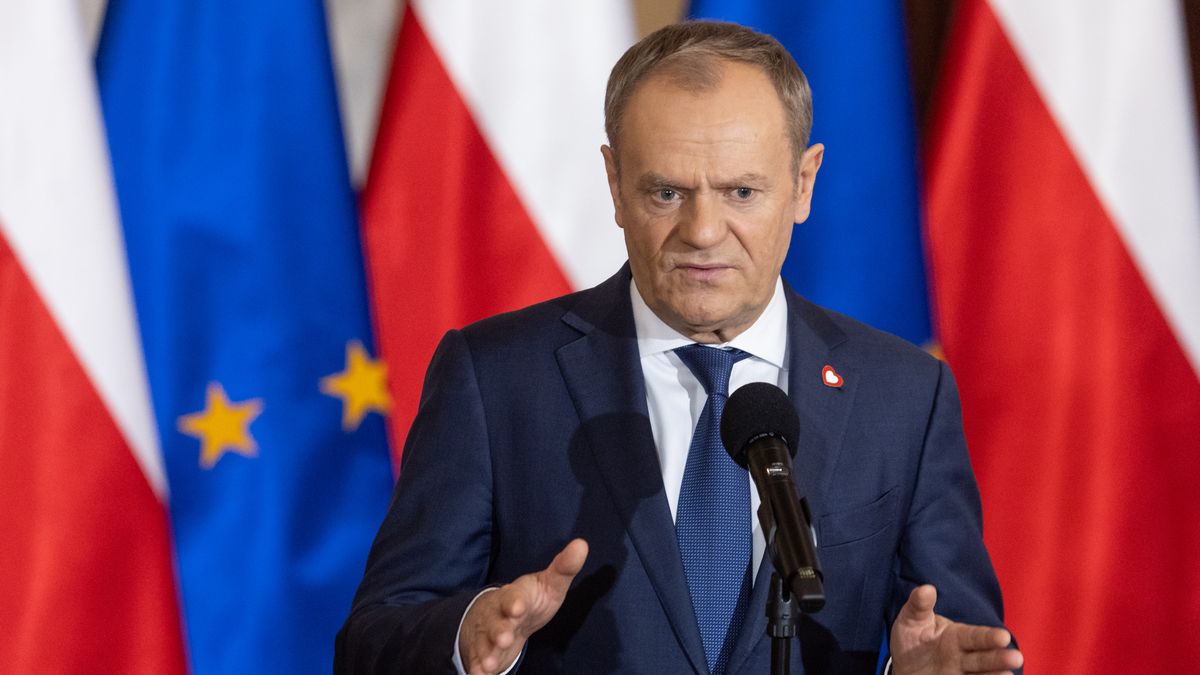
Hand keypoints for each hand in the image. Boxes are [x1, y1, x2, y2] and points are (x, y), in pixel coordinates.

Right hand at [458, 539, 588, 674]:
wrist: (495, 615)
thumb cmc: (529, 600)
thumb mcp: (549, 584)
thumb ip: (564, 567)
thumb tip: (582, 544)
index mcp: (516, 597)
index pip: (515, 598)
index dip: (516, 602)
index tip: (518, 608)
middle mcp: (499, 616)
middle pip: (497, 623)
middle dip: (499, 631)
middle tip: (503, 638)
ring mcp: (489, 636)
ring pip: (486, 645)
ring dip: (488, 654)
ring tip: (489, 666)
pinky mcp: (484, 654)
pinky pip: (479, 664)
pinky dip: (478, 671)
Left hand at [891, 585, 1023, 674]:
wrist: (901, 666)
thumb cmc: (911, 639)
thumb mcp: (911, 620)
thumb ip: (919, 606)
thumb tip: (926, 588)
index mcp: (958, 636)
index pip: (976, 636)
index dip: (989, 637)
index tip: (1003, 637)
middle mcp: (963, 656)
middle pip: (983, 658)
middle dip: (999, 658)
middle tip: (1016, 658)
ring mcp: (960, 674)